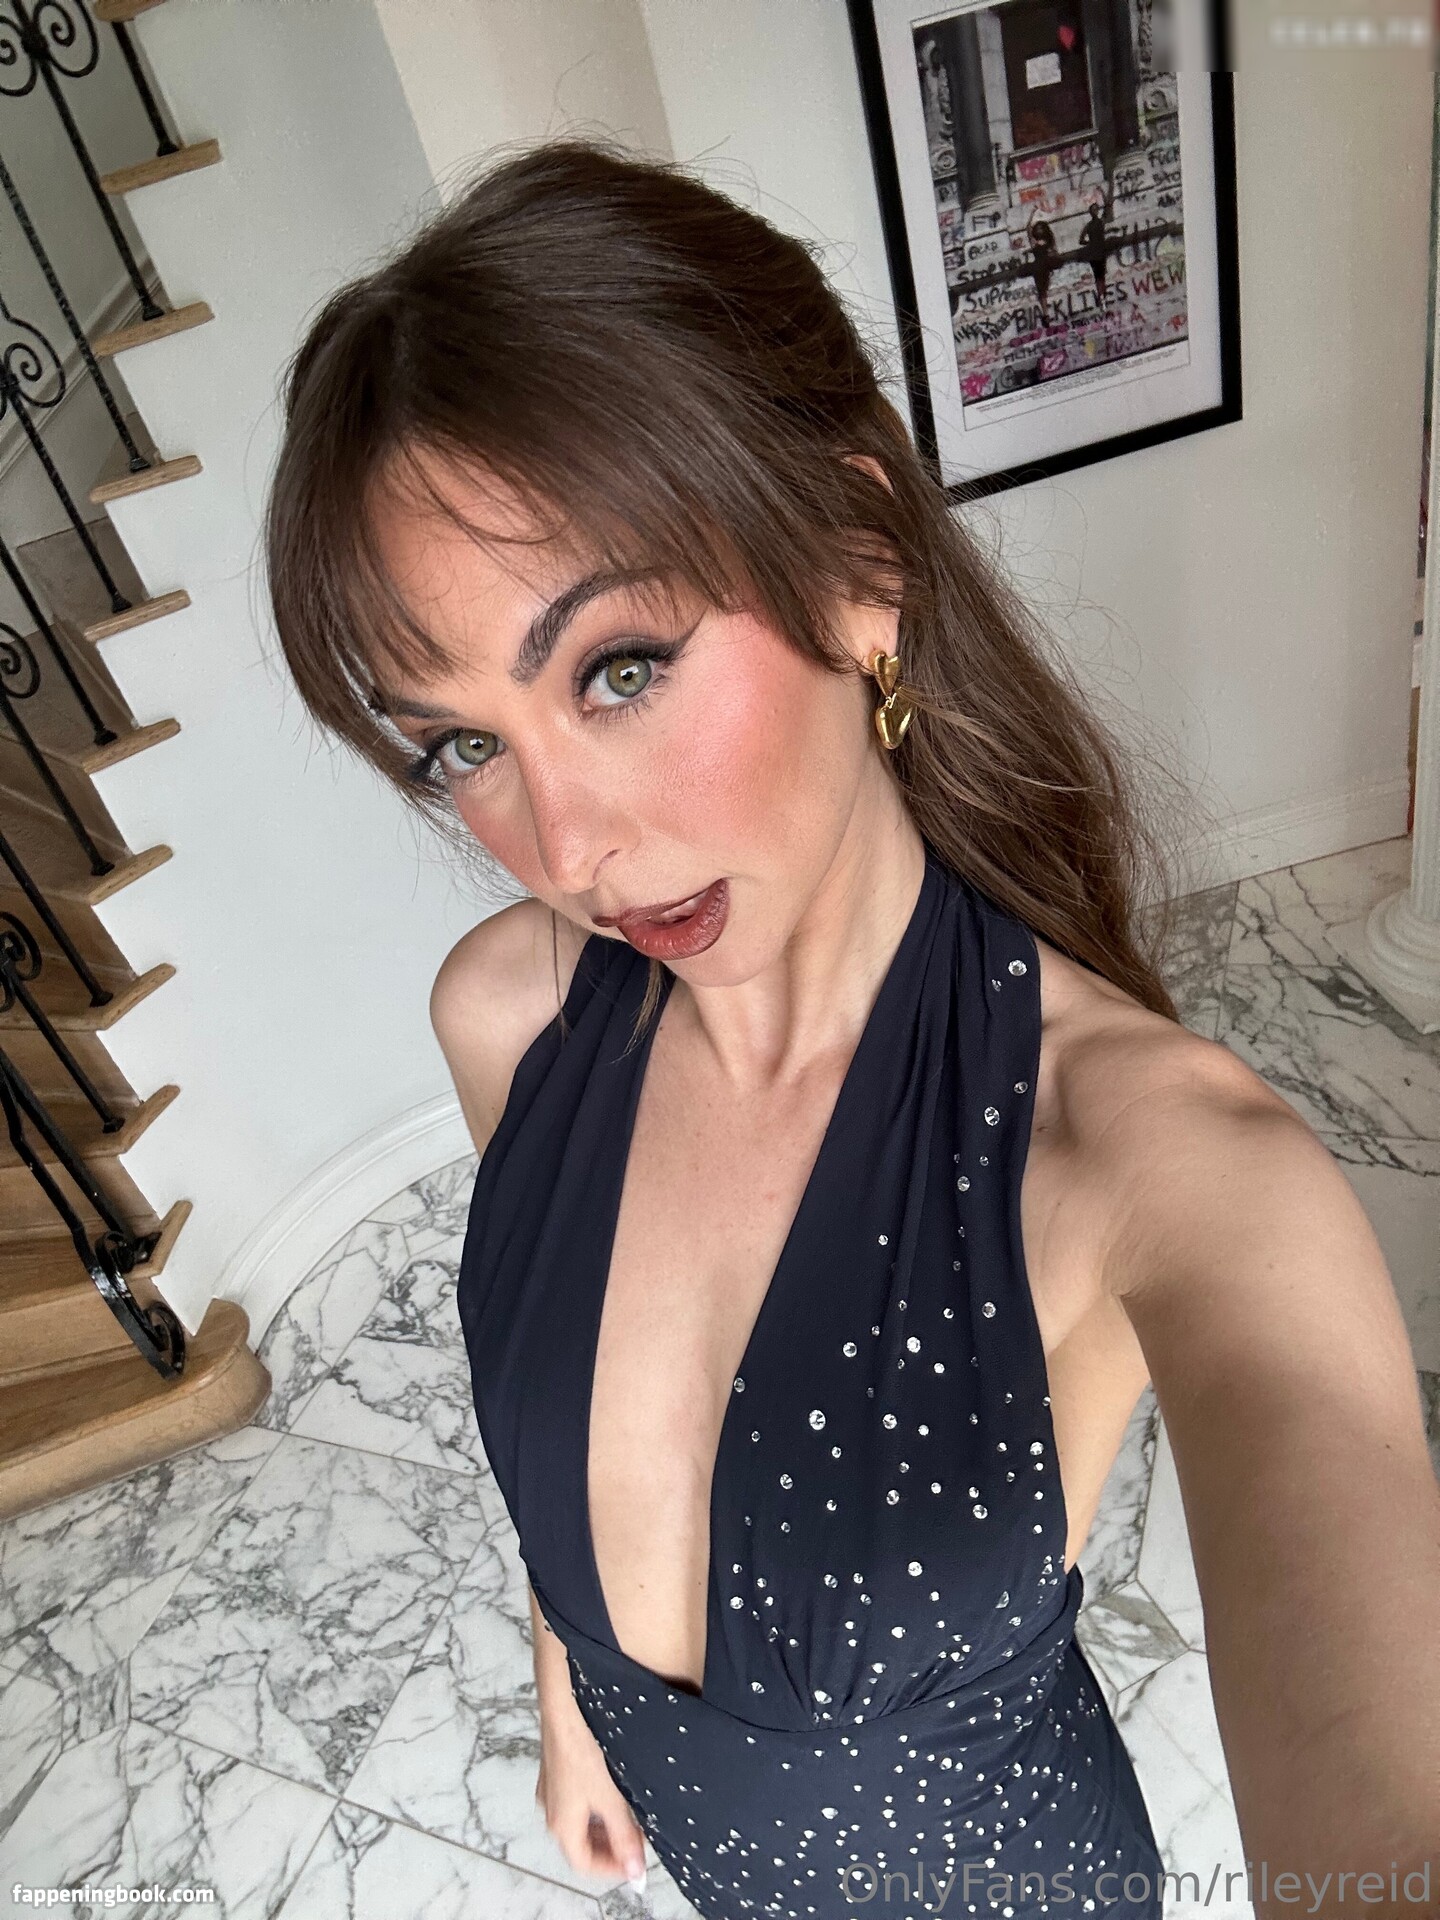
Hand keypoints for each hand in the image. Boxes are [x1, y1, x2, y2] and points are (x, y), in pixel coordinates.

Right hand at [536, 1704, 647, 1887]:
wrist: (568, 1698)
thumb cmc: (585, 1747)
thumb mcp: (612, 1799)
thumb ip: (625, 1837)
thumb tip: (635, 1873)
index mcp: (561, 1824)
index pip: (584, 1863)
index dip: (612, 1868)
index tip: (638, 1863)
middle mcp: (551, 1807)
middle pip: (580, 1841)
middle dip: (610, 1845)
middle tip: (639, 1837)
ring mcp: (553, 1783)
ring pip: (580, 1816)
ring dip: (605, 1822)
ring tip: (633, 1810)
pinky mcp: (558, 1762)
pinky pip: (578, 1793)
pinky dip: (598, 1800)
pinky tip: (616, 1784)